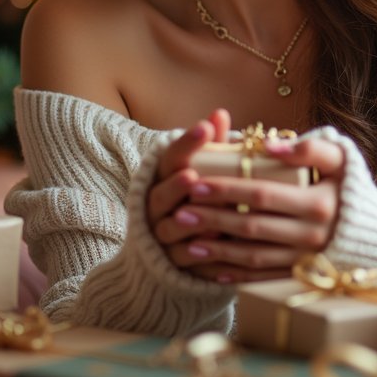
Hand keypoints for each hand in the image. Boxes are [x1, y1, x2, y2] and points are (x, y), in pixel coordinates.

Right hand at [146, 107, 230, 255]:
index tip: (205, 127)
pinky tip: (214, 245)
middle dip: (176, 185)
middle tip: (192, 175)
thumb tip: (220, 113)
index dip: (186, 143)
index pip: (170, 158)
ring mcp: (160, 236)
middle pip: (161, 194)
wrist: (170, 252)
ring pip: (168, 228)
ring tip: (204, 213)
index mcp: (162, 180)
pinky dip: (197, 253)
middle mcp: (156, 207)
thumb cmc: (193, 202)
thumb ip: (212, 148)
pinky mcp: (170, 263)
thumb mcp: (202, 174)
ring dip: (185, 221)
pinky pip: (181, 259)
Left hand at [150, 128, 345, 284]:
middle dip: (212, 219)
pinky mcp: (301, 277)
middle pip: (251, 226)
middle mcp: (311, 236)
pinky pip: (264, 277)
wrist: (376, 236)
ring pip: (253, 256)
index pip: (260, 194)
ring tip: (189, 241)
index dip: (226, 189)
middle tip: (180, 211)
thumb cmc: (353, 188)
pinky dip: (236, 274)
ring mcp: (305, 260)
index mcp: (318, 204)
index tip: (196, 183)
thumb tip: (270, 147)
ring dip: (218, 250)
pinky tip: (213, 268)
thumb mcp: (342, 159)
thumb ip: (310, 149)